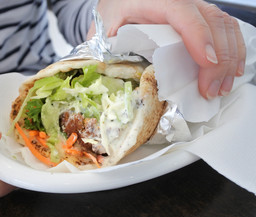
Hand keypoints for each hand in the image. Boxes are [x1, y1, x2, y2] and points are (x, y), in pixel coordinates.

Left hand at [88, 0, 245, 99]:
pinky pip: (224, 27)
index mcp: (150, 0)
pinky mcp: (198, 15)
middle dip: (218, 59)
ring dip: (229, 58)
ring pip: (223, 24)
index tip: (206, 63)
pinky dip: (232, 49)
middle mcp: (176, 0)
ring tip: (222, 86)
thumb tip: (113, 82)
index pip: (182, 13)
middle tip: (211, 89)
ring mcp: (191, 7)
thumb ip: (106, 52)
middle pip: (210, 21)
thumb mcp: (103, 32)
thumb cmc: (112, 15)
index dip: (198, 37)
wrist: (119, 2)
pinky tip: (230, 70)